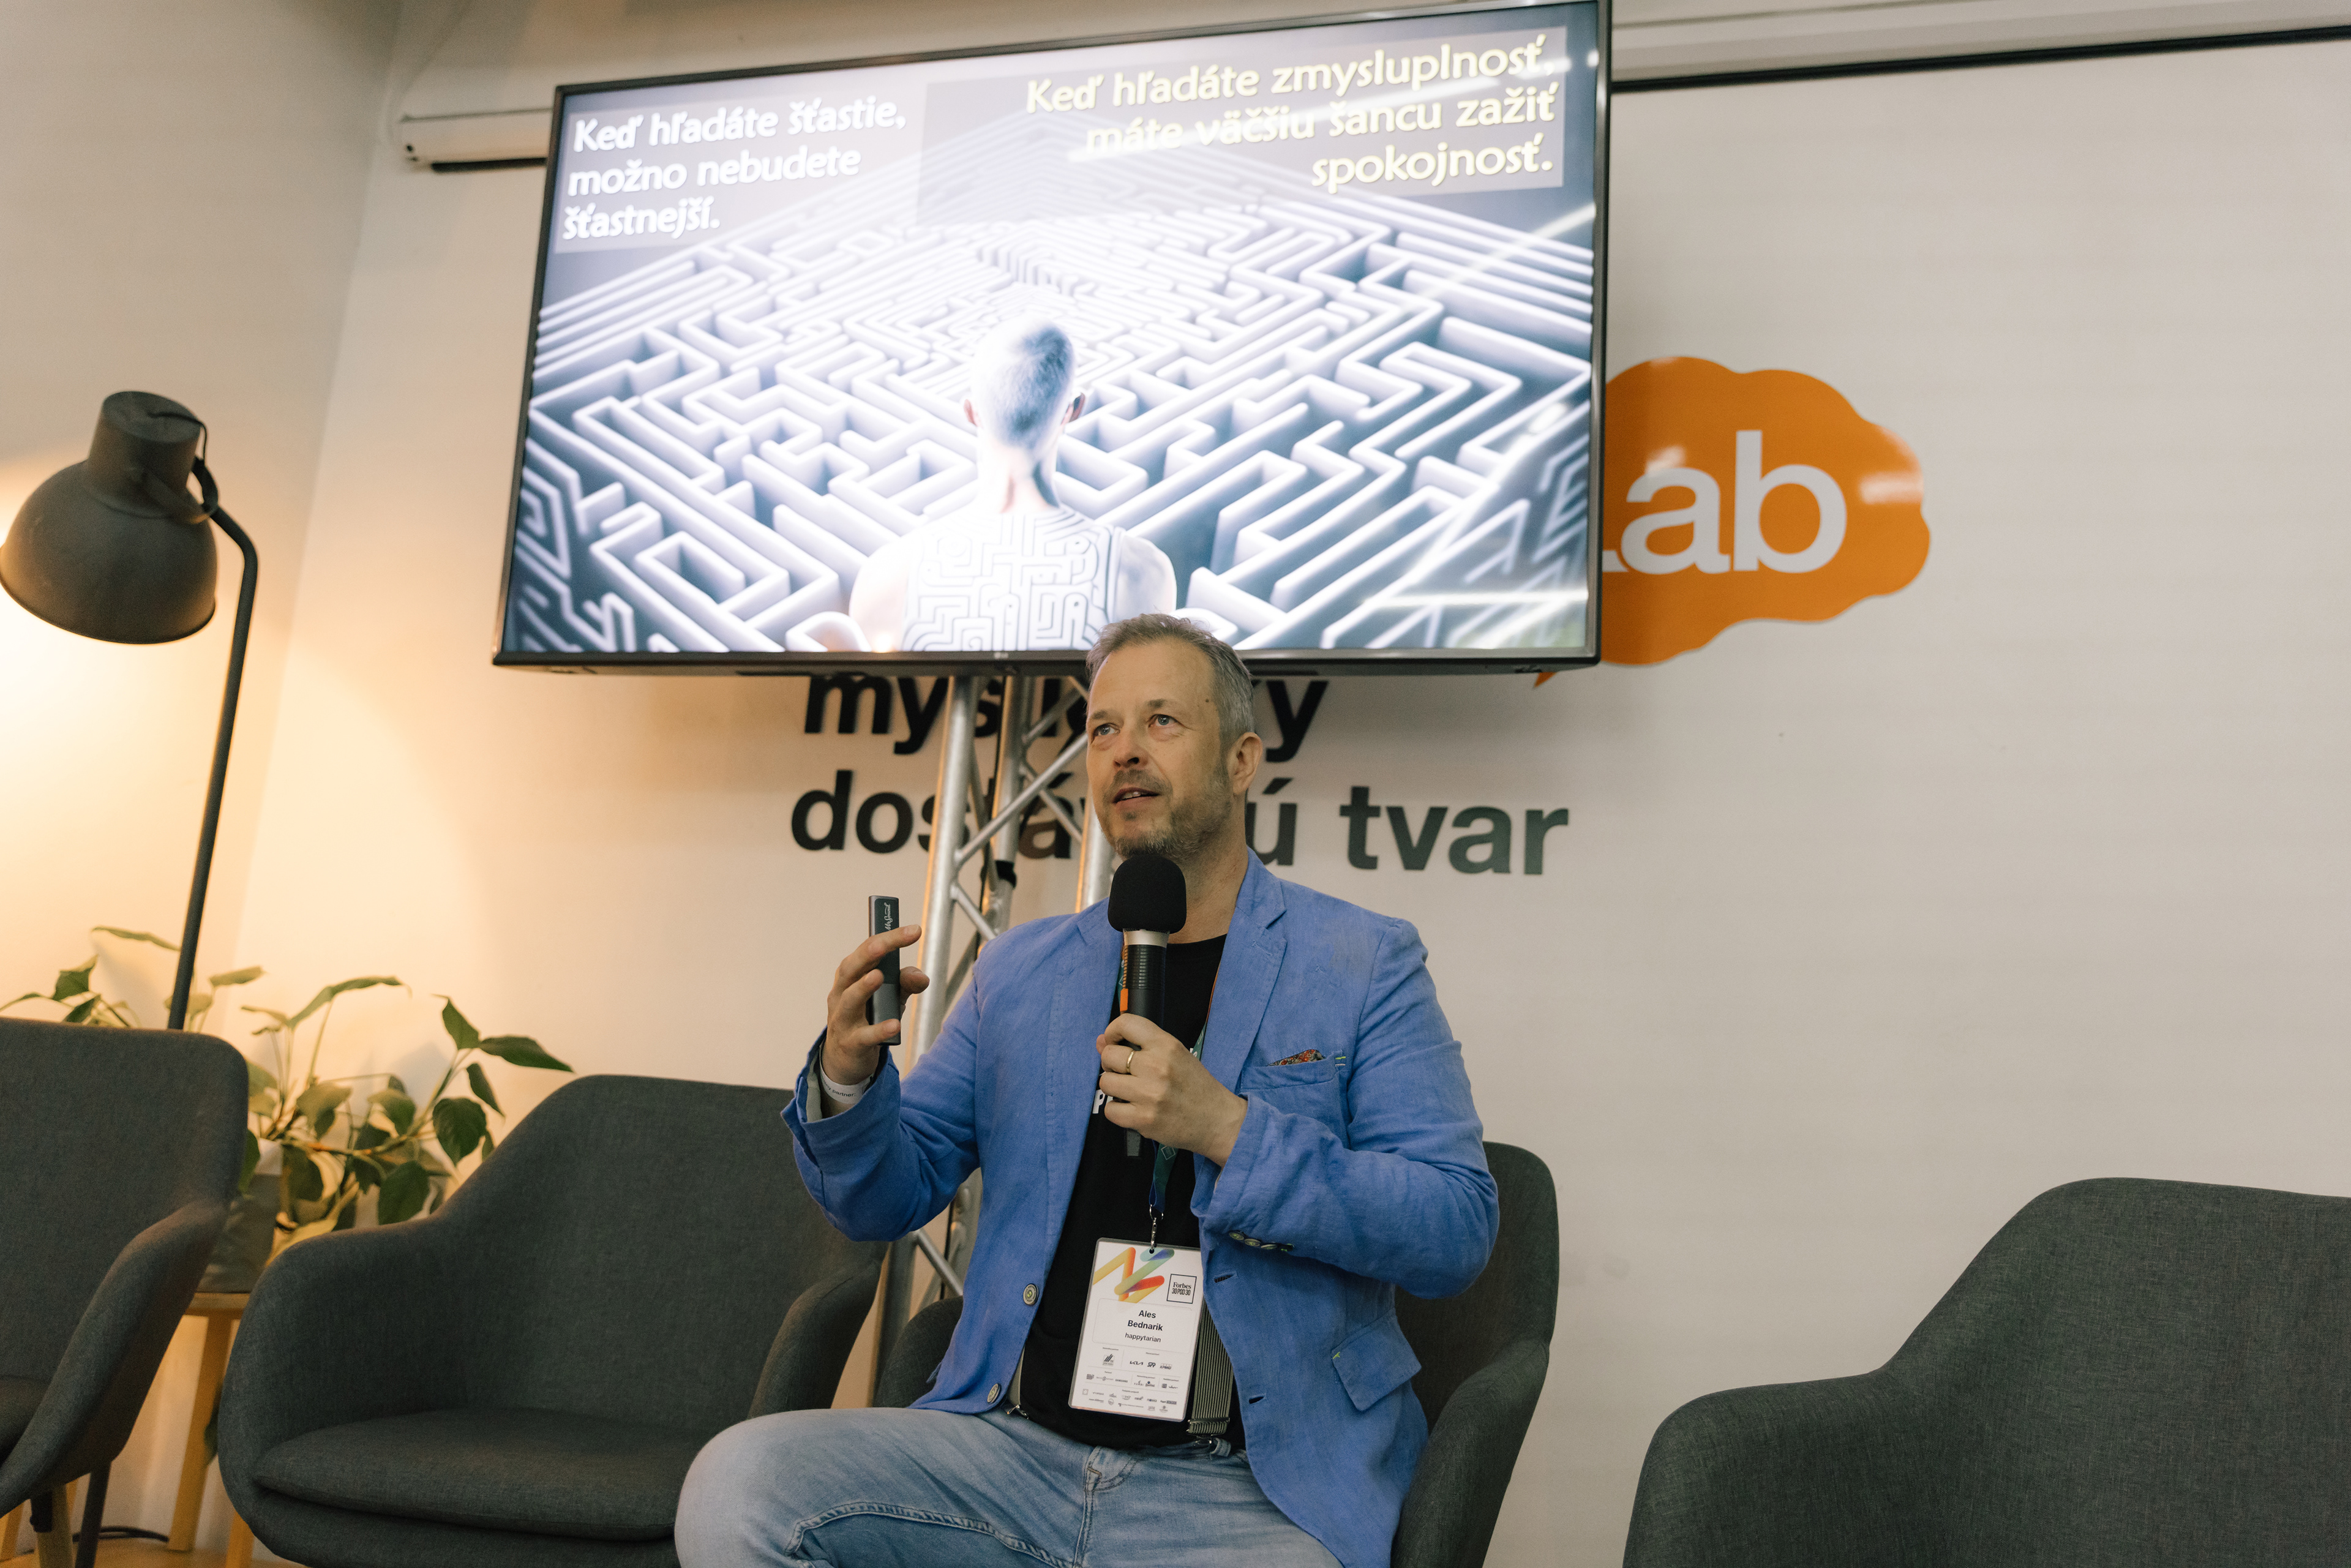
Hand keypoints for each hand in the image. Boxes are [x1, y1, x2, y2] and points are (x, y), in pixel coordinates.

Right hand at [823, 925, 929, 1085]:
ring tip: (878, 977)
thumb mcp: (890, 998)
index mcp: (851, 976)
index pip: (867, 950)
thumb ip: (904, 984)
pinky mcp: (850, 1044)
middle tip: (884, 945)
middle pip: (851, 969)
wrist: (845, 1060)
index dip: (889, 938)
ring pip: (850, 1000)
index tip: (915, 930)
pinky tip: (894, 1024)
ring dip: (863, 987)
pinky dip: (878, 1030)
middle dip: (868, 954)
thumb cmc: (867, 1019)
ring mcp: (843, 1019)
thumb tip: (921, 976)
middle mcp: (842, 993)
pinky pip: (864, 1036)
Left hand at [1097, 1014, 1247, 1164]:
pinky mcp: (1143, 1120)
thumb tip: (1101, 1041)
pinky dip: (1117, 1111)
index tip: (1112, 1040)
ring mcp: (1148, 1094)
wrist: (1218, 1120)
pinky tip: (1132, 1108)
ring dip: (1114, 1087)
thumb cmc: (1197, 1086)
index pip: (1127, 1024)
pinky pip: (1110, 1110)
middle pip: (1109, 1055)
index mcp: (1167, 1046)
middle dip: (1112, 1064)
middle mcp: (1156, 1067)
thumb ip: (1141, 1046)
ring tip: (1130, 1091)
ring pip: (1106, 1083)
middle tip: (1124, 1071)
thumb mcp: (1176, 1055)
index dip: (1112, 1031)